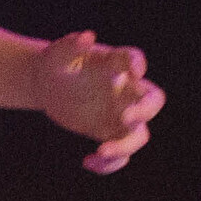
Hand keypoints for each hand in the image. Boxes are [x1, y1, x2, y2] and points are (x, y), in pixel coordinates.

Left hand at [37, 29, 165, 173]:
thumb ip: (71, 45)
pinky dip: (110, 163)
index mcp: (115, 64)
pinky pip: (121, 154)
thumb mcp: (58, 54)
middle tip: (125, 118)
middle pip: (152, 100)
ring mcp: (121, 114)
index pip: (134, 59)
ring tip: (101, 150)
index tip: (135, 70)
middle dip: (145, 110)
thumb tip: (86, 37)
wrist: (48, 85)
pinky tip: (88, 162)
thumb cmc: (56, 63)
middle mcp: (125, 90)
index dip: (138, 64)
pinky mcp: (110, 133)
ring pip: (140, 134)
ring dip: (126, 146)